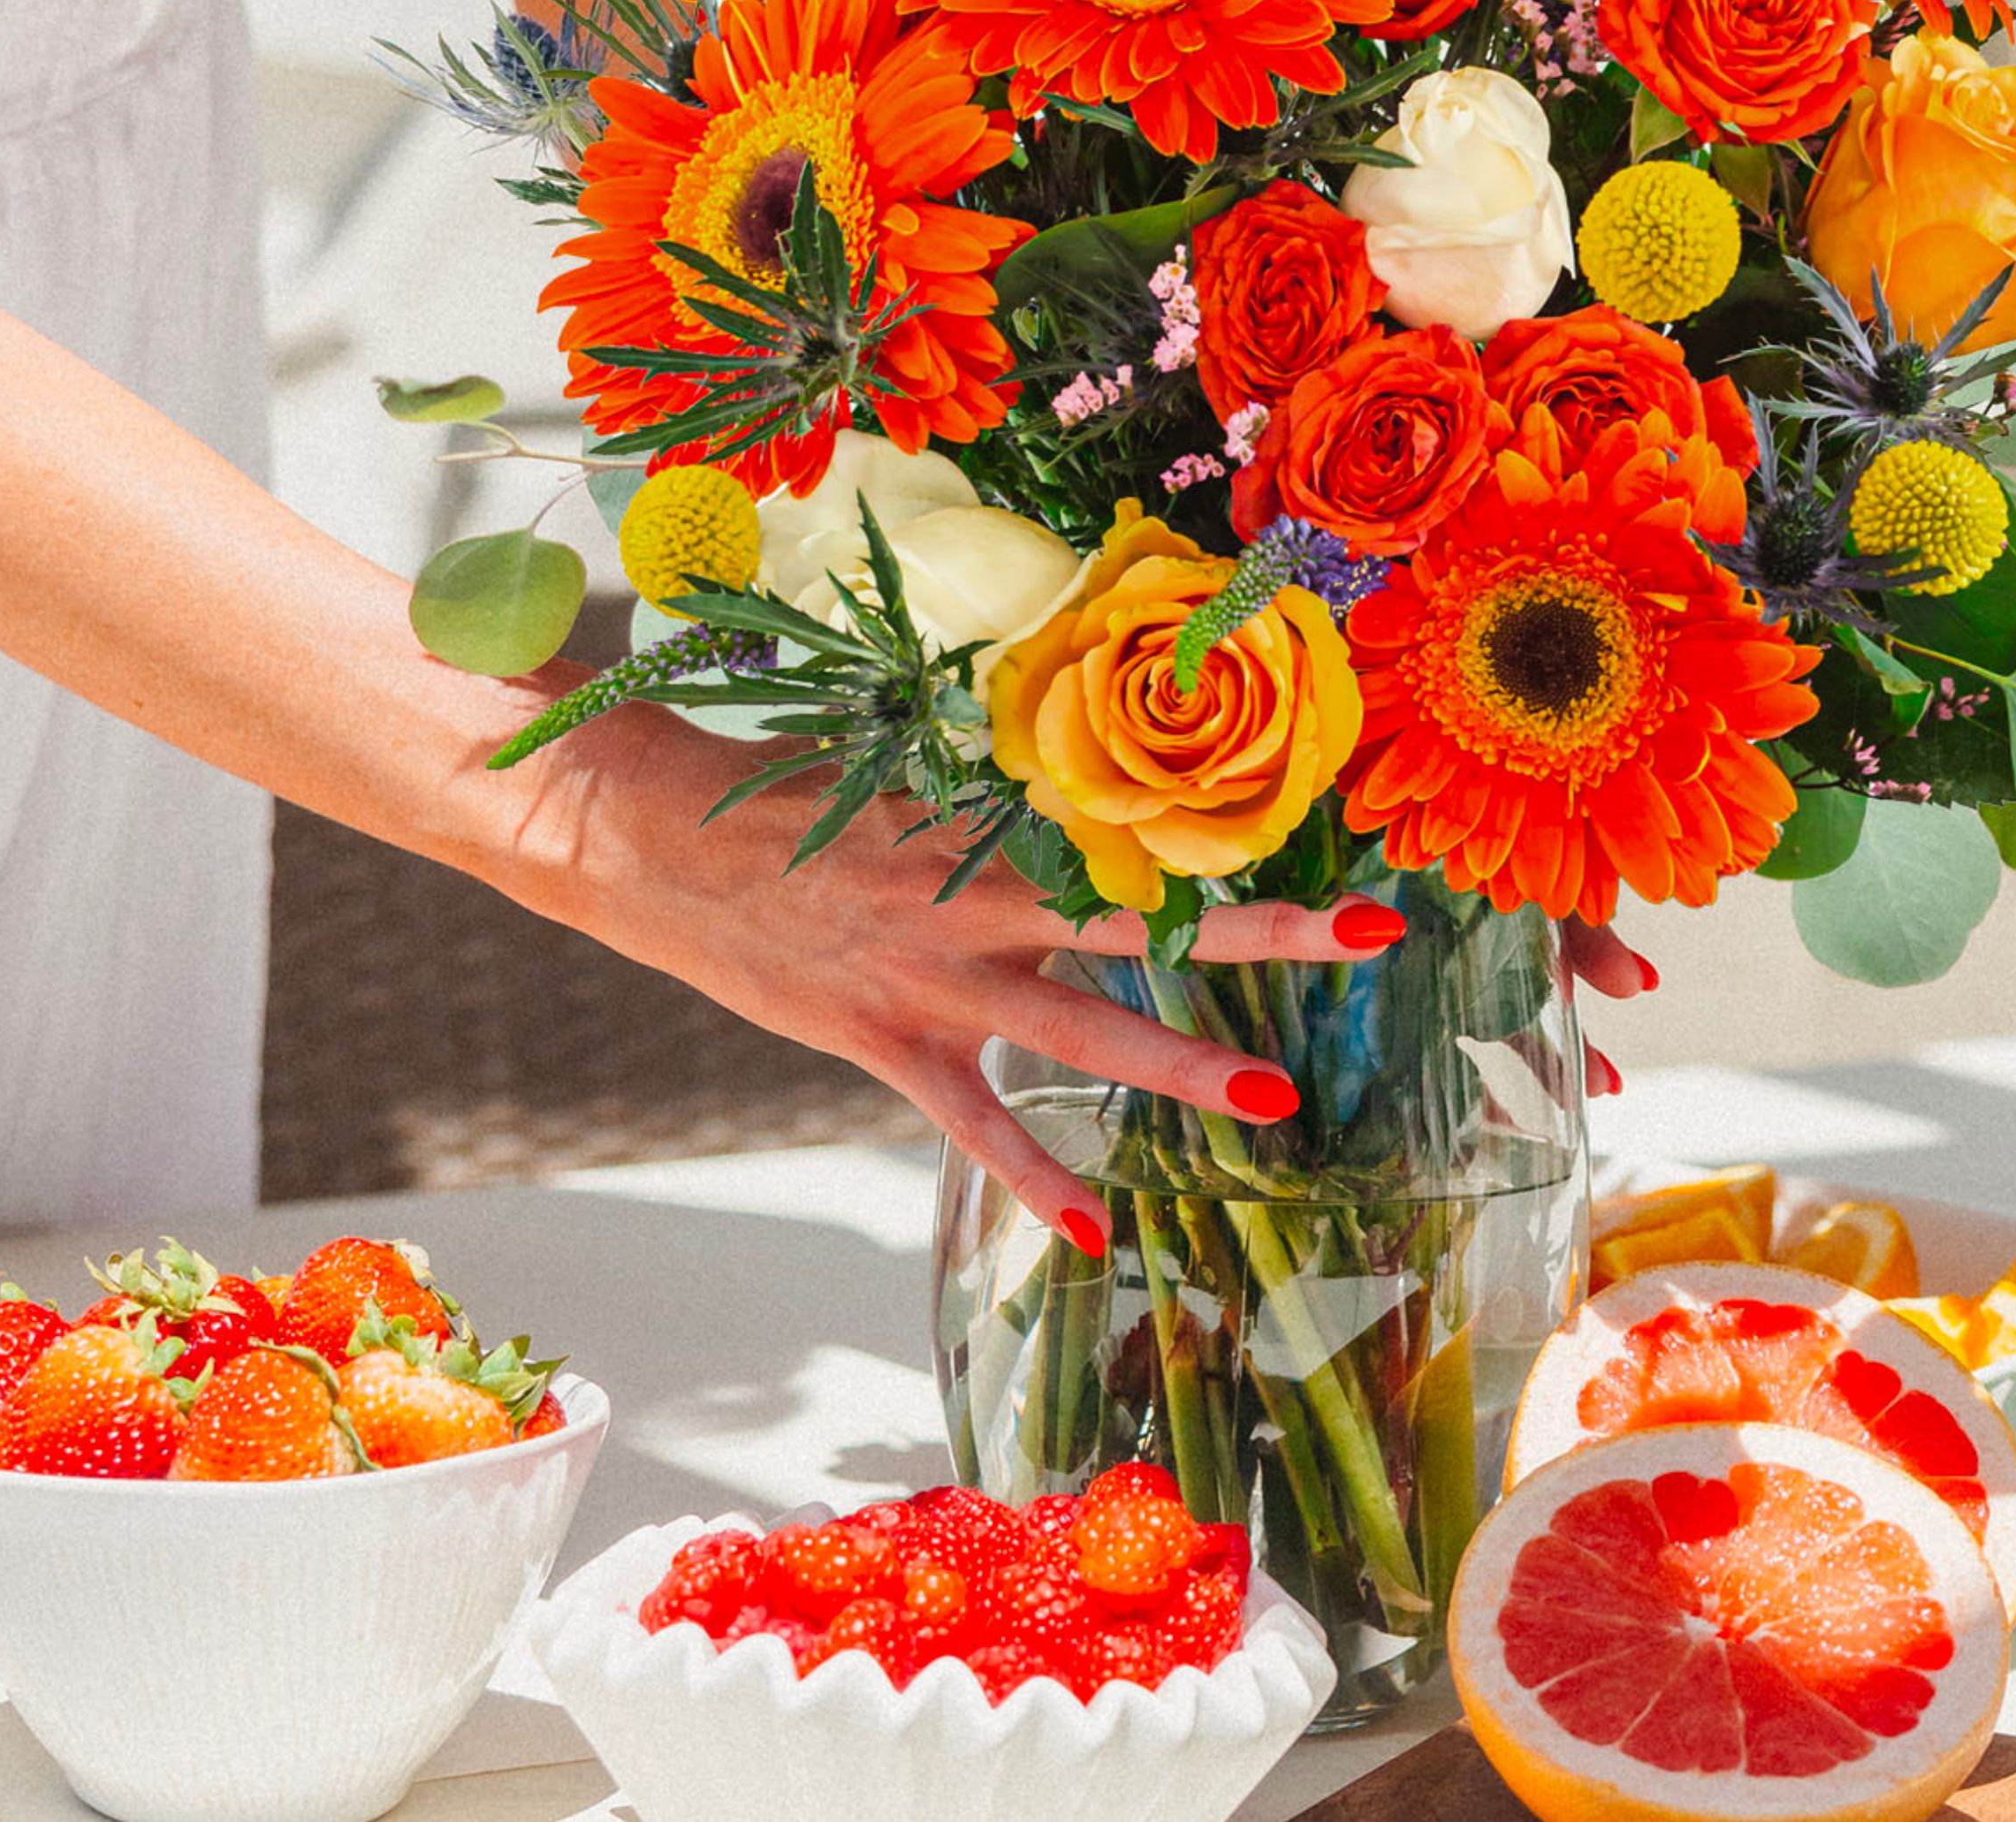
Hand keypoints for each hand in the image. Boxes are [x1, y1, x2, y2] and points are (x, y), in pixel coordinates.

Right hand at [459, 710, 1431, 1249]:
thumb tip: (1070, 799)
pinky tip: (1100, 1235)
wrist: (645, 833)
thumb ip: (984, 805)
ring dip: (1177, 1062)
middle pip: (1140, 914)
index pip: (1132, 826)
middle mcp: (975, 897)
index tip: (1321, 818)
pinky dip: (1036, 1179)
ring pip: (1077, 1022)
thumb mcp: (890, 779)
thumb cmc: (772, 794)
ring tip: (1276, 1098)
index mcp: (984, 819)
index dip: (1229, 829)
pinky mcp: (879, 1040)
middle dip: (1259, 932)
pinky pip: (974, 1122)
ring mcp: (929, 975)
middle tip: (1370, 935)